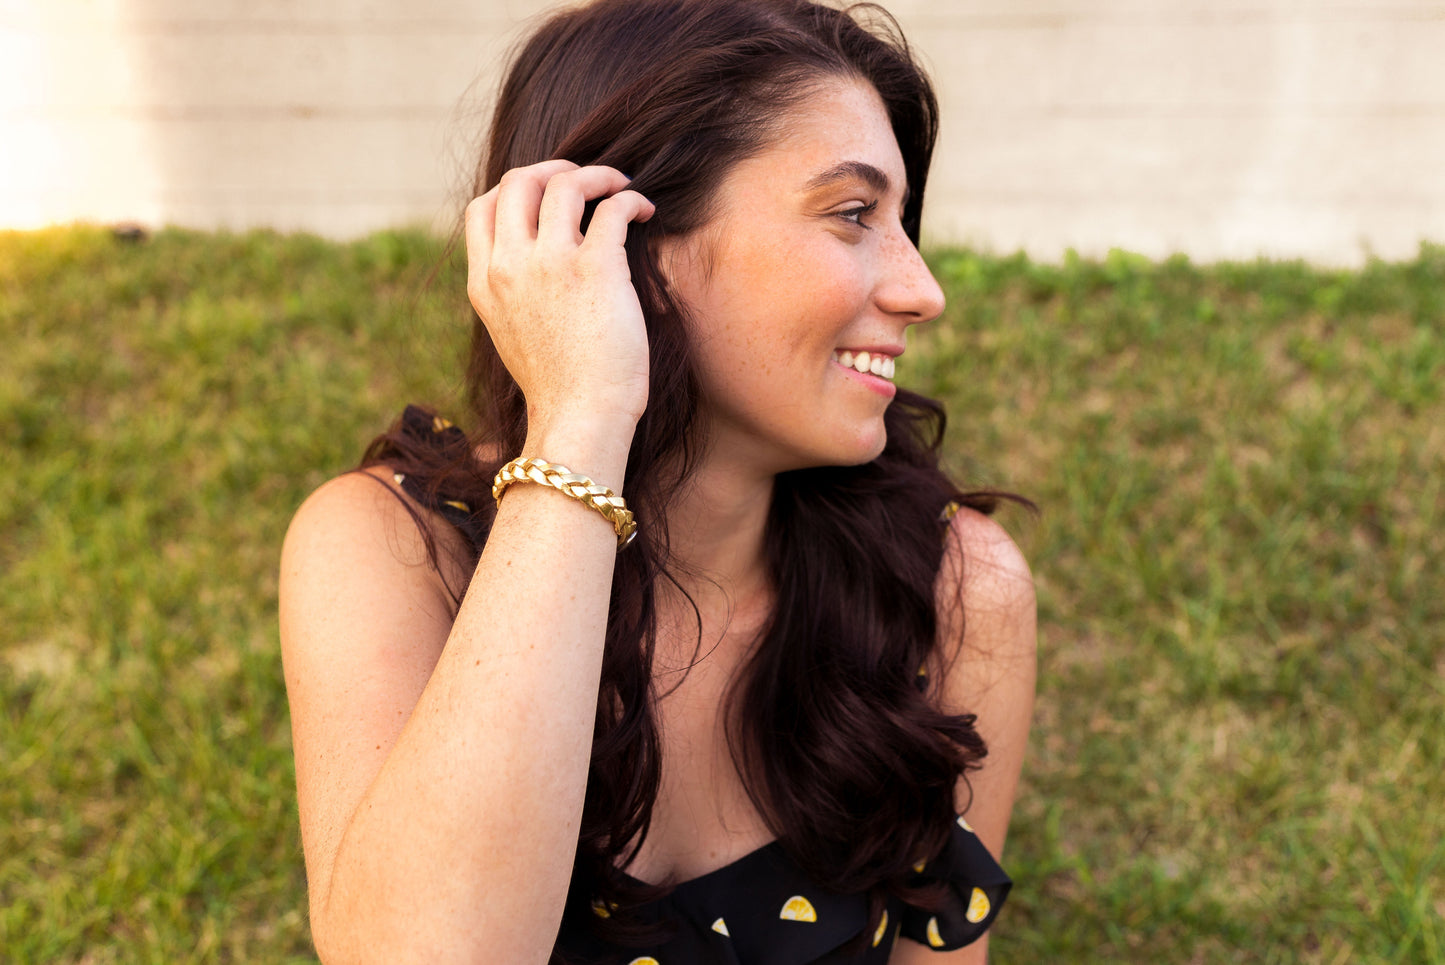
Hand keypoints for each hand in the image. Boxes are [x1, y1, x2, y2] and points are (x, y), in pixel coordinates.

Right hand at [465, 161, 656, 433]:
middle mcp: (509, 265)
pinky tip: (644, 211)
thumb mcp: (512, 335)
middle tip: (585, 179)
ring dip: (597, 174)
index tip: (544, 194)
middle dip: (554, 169)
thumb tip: (536, 268)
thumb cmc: (558, 388)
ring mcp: (550, 263)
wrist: (579, 419)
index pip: (482, 208)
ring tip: (620, 186)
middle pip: (519, 181)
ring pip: (565, 182)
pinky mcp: (596, 267)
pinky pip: (612, 207)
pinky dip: (631, 198)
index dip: (514, 189)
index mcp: (484, 283)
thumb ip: (514, 294)